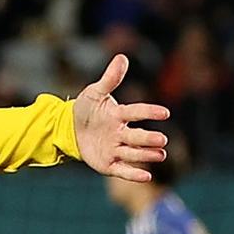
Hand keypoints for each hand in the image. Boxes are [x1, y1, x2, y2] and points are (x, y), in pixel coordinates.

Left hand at [68, 55, 169, 180]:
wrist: (70, 129)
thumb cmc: (86, 109)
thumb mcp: (94, 93)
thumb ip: (110, 78)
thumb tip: (122, 57)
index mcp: (119, 115)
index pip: (136, 112)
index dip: (149, 112)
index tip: (164, 113)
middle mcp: (121, 133)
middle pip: (137, 136)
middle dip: (149, 138)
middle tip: (162, 140)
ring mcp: (115, 149)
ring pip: (132, 153)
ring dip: (146, 154)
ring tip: (161, 154)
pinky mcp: (108, 164)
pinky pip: (122, 170)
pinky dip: (133, 174)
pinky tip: (147, 176)